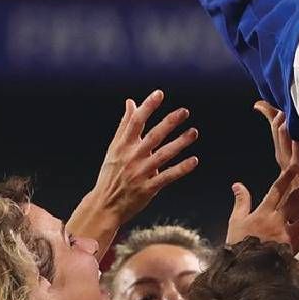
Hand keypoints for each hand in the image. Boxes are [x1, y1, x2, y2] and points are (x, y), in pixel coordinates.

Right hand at [87, 90, 199, 223]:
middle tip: (184, 111)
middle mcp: (132, 157)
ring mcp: (140, 173)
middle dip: (169, 123)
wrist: (104, 205)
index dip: (147, 107)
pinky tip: (194, 160)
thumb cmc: (110, 174)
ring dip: (180, 143)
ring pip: (163, 155)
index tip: (159, 94)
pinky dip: (180, 168)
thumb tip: (131, 102)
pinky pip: (167, 177)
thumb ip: (124, 125)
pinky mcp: (148, 189)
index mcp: (122, 146)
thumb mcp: (114, 148)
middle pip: (153, 136)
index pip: (135, 122)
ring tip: (193, 132)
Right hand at [227, 164, 298, 252]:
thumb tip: (237, 184)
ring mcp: (285, 236)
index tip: (295, 167)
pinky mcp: (291, 250)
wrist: (244, 271)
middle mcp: (276, 222)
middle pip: (294, 201)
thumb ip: (240, 202)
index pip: (276, 191)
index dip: (286, 177)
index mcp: (262, 214)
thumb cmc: (238, 246)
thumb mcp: (235, 222)